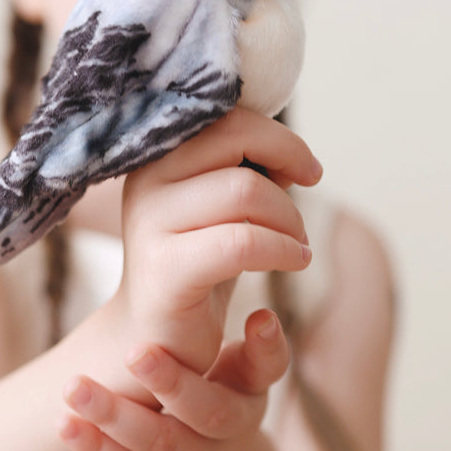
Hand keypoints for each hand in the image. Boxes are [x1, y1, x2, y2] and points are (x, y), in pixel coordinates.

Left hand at [57, 308, 288, 450]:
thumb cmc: (223, 386)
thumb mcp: (243, 362)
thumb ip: (250, 339)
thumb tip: (264, 317)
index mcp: (253, 391)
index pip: (261, 370)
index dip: (260, 346)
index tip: (256, 314)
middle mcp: (235, 436)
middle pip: (206, 412)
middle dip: (169, 382)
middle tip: (134, 352)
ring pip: (160, 445)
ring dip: (114, 416)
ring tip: (75, 386)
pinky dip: (97, 450)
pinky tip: (65, 424)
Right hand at [114, 108, 320, 373]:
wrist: (157, 335)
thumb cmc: (198, 261)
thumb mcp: (216, 204)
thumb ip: (238, 166)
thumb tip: (288, 150)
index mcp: (156, 156)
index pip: (224, 116)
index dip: (275, 136)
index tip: (304, 167)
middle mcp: (145, 180)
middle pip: (234, 139)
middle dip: (286, 161)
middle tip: (305, 196)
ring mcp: (150, 223)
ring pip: (245, 191)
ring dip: (289, 216)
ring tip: (297, 242)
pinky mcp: (165, 269)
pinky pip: (242, 243)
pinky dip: (283, 249)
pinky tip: (295, 259)